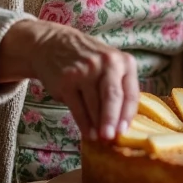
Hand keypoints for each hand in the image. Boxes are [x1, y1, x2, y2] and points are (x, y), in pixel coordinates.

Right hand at [0, 19, 138, 141]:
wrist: (52, 44)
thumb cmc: (87, 59)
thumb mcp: (109, 65)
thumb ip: (119, 86)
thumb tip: (122, 123)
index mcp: (123, 61)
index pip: (130, 93)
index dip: (128, 115)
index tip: (125, 131)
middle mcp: (105, 63)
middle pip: (113, 97)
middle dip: (112, 121)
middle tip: (111, 138)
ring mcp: (84, 71)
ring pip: (94, 105)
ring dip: (97, 125)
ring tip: (99, 138)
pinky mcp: (66, 80)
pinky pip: (78, 108)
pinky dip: (83, 123)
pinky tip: (87, 132)